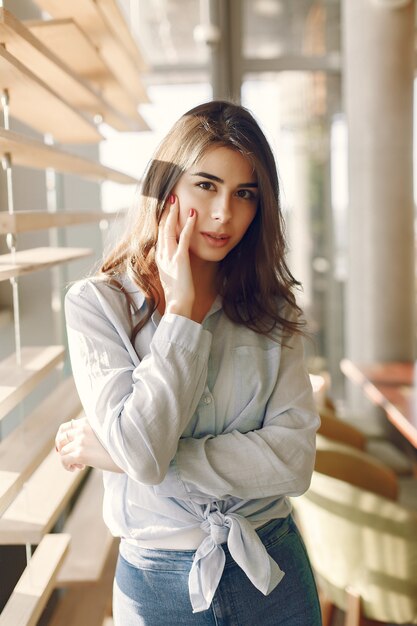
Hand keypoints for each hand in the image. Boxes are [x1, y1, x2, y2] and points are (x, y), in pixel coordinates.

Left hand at [55, 417, 122, 472]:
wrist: (128, 454)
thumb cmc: (118, 446)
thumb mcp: (103, 433)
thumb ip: (88, 432)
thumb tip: (70, 441)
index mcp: (88, 422)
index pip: (65, 427)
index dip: (60, 438)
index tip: (64, 447)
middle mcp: (83, 429)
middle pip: (61, 439)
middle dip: (62, 450)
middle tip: (71, 458)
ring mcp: (81, 441)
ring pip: (63, 451)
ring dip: (68, 460)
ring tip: (80, 465)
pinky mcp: (81, 453)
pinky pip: (64, 460)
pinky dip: (67, 466)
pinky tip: (77, 469)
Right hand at [156, 195, 195, 317]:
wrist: (178, 305)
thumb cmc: (178, 293)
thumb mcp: (172, 275)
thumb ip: (171, 263)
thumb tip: (175, 257)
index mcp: (160, 258)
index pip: (160, 233)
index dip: (162, 219)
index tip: (166, 207)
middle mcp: (162, 254)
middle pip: (162, 227)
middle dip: (166, 211)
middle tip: (170, 196)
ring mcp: (169, 256)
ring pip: (169, 229)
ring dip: (173, 213)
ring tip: (177, 199)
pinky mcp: (180, 259)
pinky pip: (184, 238)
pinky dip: (188, 224)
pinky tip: (193, 214)